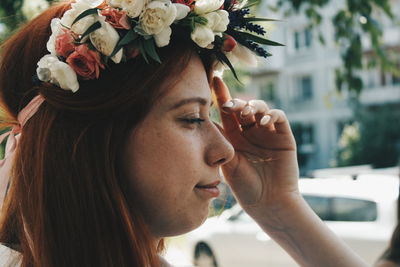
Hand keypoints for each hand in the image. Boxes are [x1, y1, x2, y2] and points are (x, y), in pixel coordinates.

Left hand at [212, 77, 299, 213]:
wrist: (268, 203)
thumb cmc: (245, 186)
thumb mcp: (228, 163)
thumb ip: (221, 142)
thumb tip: (204, 119)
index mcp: (234, 136)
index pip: (227, 112)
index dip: (221, 95)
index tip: (213, 79)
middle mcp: (250, 131)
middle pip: (243, 107)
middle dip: (236, 102)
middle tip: (230, 106)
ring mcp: (267, 132)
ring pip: (260, 107)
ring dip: (253, 106)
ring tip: (247, 114)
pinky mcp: (283, 136)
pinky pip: (278, 117)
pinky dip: (271, 114)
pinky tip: (262, 122)